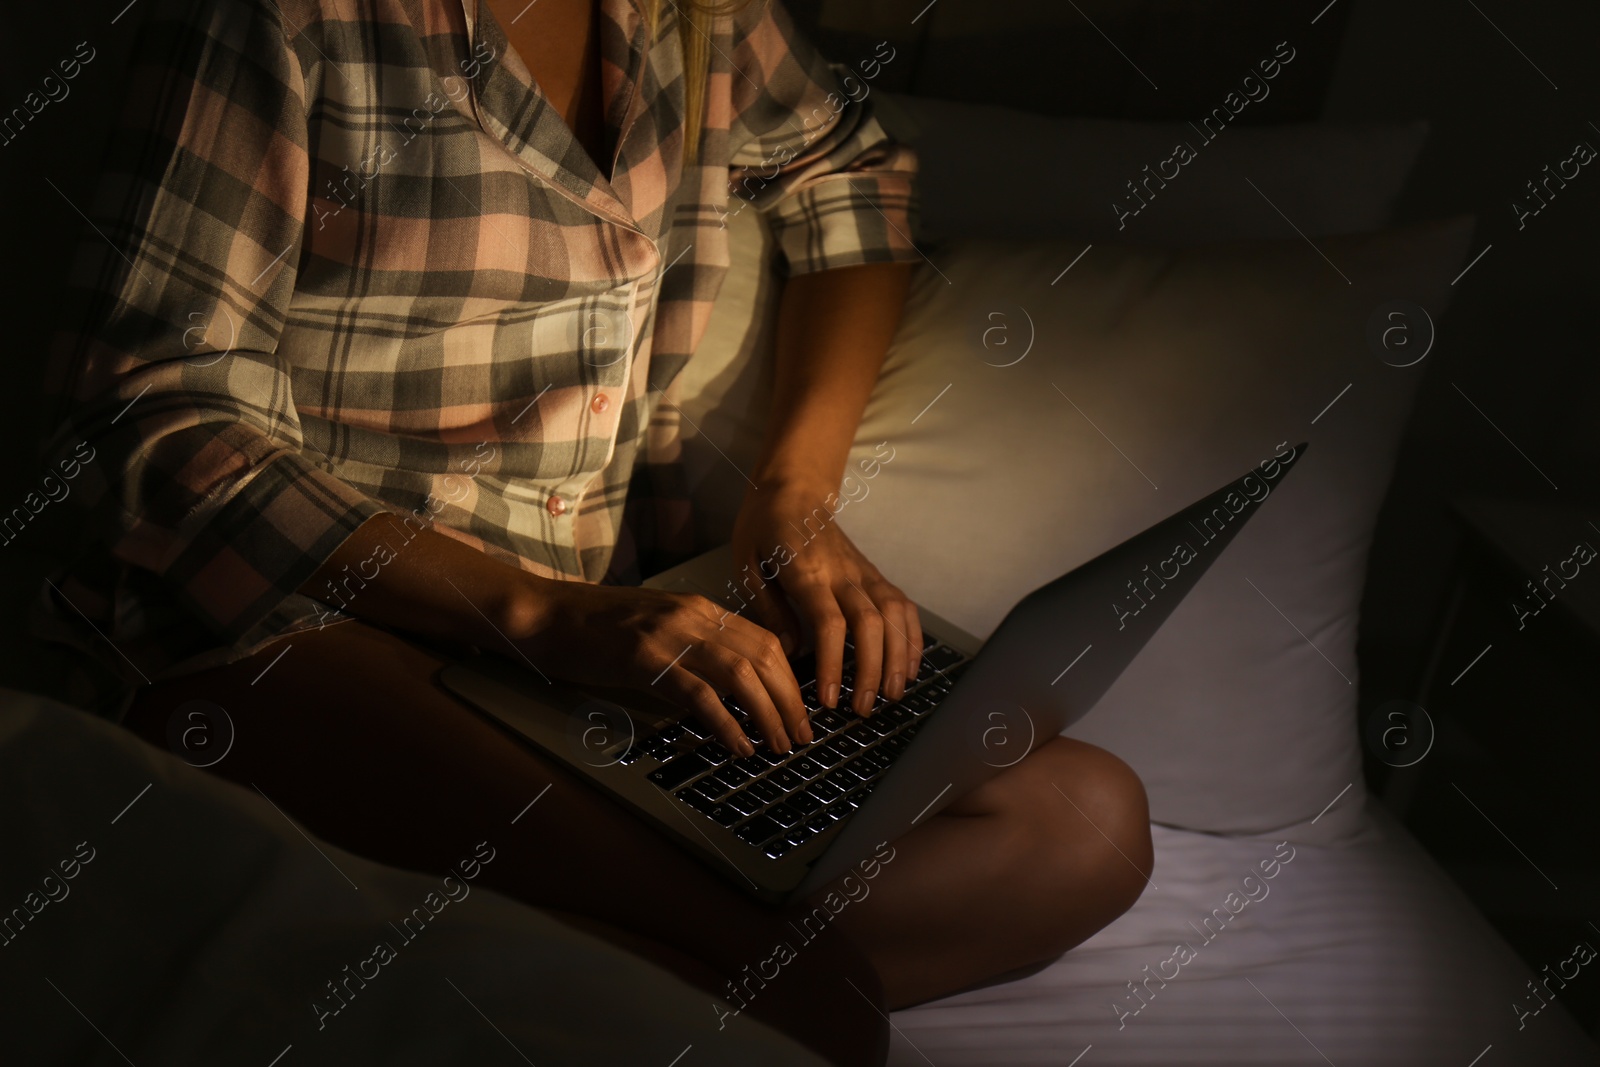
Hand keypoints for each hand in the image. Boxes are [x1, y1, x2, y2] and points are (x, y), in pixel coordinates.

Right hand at [511, 580, 811, 755]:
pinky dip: (727, 724)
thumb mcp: (655, 631)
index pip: (765, 639)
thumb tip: (730, 690)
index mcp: (698, 609)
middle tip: (800, 736)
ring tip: (778, 746)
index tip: (800, 710)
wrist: (544, 614)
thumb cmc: (594, 630)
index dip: (790, 678)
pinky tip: (739, 747)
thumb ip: (693, 650)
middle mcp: (692, 616)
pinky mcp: (644, 659)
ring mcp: (668, 635)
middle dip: (790, 700)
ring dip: (768, 714)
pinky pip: (700, 694)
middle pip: (763, 656)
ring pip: (741, 673)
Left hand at [730, 480, 921, 715]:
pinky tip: (908, 668)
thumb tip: (790, 652)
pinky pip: (903, 605)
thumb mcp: (748, 564)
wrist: (794, 487)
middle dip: (870, 670)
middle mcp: (843, 572)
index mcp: (807, 572)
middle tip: (862, 709)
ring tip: (890, 695)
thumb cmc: (764, 526)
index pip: (830, 623)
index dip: (832, 664)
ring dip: (898, 657)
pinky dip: (912, 637)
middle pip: (870, 624)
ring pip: (894, 615)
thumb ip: (769, 608)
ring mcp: (864, 572)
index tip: (828, 700)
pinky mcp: (874, 573)